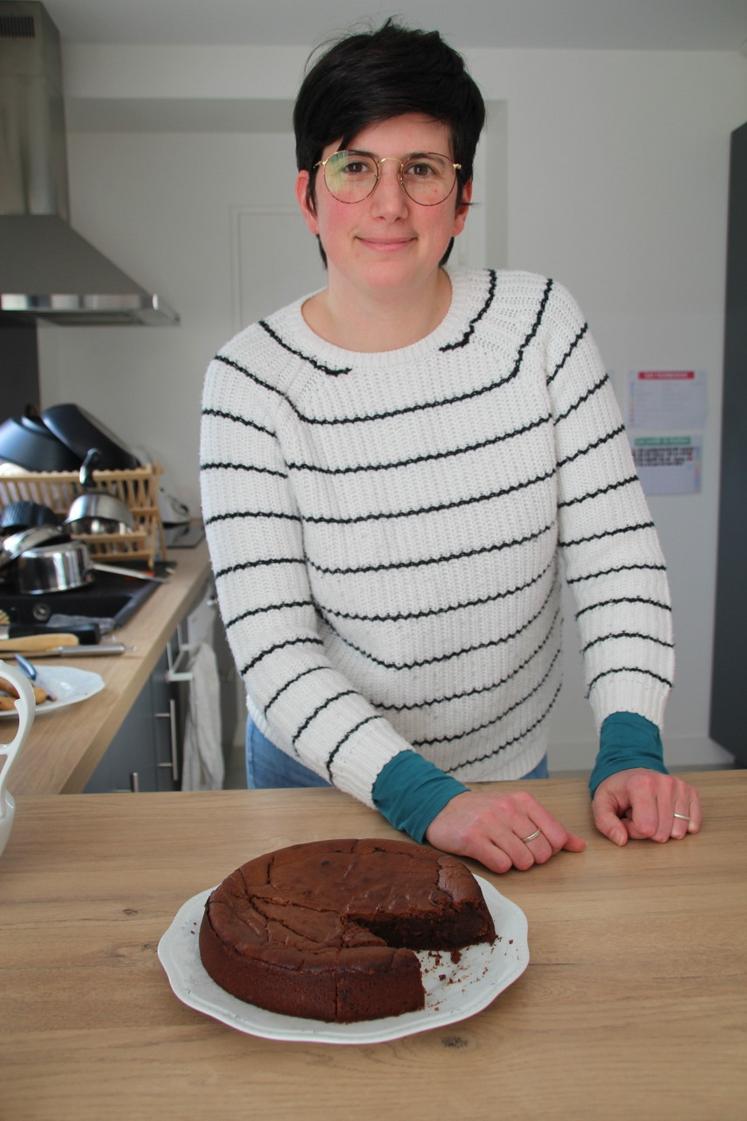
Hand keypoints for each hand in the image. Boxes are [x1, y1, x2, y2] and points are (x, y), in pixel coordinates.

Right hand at [425, 789, 585, 873]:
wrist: (443, 809)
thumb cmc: (486, 812)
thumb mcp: (519, 811)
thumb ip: (550, 827)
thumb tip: (579, 846)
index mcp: (523, 801)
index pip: (556, 835)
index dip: (549, 849)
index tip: (534, 845)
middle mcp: (508, 809)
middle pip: (541, 852)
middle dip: (532, 859)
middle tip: (516, 850)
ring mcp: (490, 823)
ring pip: (523, 860)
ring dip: (515, 864)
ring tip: (503, 853)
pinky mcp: (473, 839)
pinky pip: (501, 865)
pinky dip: (499, 866)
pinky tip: (490, 855)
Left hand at [592, 769, 701, 845]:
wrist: (632, 774)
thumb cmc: (618, 791)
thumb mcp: (602, 804)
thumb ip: (605, 823)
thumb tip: (621, 840)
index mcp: (640, 784)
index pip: (646, 828)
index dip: (633, 830)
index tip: (628, 818)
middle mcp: (664, 783)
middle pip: (663, 832)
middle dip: (648, 831)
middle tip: (639, 815)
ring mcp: (680, 787)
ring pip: (679, 831)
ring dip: (663, 828)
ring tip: (651, 813)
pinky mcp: (691, 792)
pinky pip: (694, 824)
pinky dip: (680, 826)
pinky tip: (668, 817)